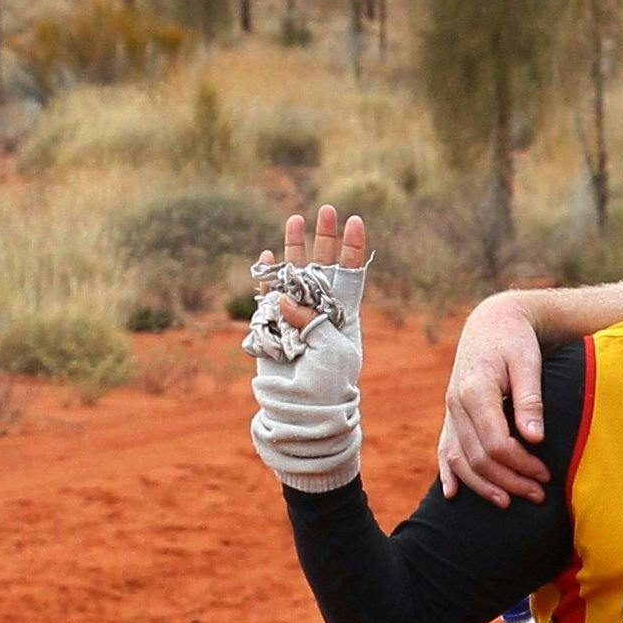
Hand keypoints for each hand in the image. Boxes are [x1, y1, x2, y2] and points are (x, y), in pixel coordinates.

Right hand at [244, 204, 369, 491]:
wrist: (303, 413)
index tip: (356, 220)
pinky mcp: (273, 325)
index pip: (352, 273)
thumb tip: (283, 298)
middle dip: (325, 237)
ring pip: (295, 274)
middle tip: (328, 209)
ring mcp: (295, 316)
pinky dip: (267, 276)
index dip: (353, 248)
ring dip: (295, 247)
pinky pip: (269, 296)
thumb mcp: (330, 351)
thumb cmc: (328, 386)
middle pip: (324, 265)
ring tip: (296, 218)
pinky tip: (265, 255)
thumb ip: (309, 320)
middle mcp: (321, 309)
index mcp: (345, 314)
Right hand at [438, 294, 557, 506]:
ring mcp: (450, 411)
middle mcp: (456, 404)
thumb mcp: (528, 363)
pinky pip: (444, 449)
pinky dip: (448, 473)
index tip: (545, 474)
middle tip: (538, 495)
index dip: (521, 464)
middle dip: (509, 480)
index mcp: (476, 390)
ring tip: (508, 502)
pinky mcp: (451, 415)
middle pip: (478, 457)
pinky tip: (453, 495)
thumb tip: (534, 439)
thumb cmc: (516, 341)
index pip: (496, 442)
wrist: (492, 323)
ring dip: (484, 485)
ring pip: (459, 459)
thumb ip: (530, 400)